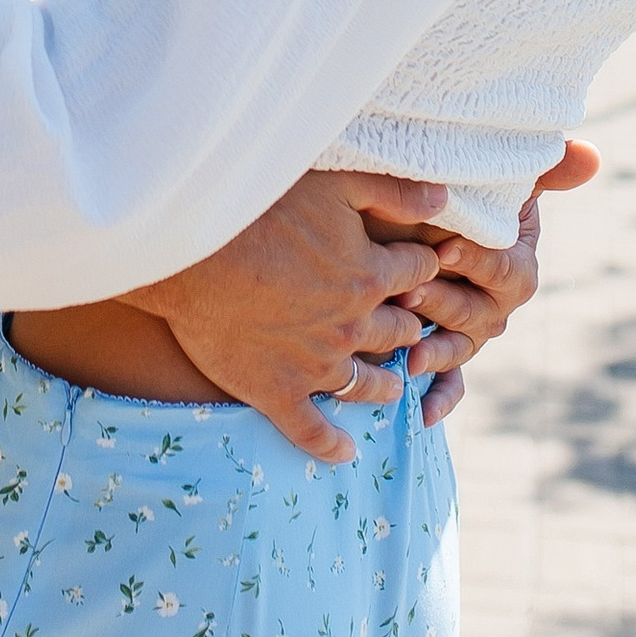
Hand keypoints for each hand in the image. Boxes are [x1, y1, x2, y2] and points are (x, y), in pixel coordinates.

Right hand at [131, 171, 449, 469]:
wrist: (192, 253)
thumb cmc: (262, 208)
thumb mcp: (336, 184)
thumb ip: (394, 192)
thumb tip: (443, 199)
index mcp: (370, 276)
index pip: (419, 273)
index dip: (423, 266)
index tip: (421, 267)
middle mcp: (352, 328)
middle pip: (400, 332)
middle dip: (408, 324)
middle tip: (408, 325)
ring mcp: (316, 366)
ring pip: (368, 386)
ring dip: (385, 385)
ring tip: (392, 387)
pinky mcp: (278, 392)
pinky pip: (312, 430)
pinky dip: (331, 445)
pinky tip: (345, 452)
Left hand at [401, 139, 596, 426]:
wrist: (414, 216)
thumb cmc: (457, 192)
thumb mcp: (494, 178)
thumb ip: (542, 170)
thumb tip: (590, 155)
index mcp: (516, 263)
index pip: (508, 269)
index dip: (480, 260)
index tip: (446, 246)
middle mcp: (499, 302)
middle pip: (481, 313)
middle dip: (446, 303)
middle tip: (410, 292)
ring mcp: (473, 330)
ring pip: (463, 346)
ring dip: (440, 351)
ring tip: (410, 353)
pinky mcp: (444, 348)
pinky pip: (453, 383)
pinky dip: (442, 399)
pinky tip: (424, 414)